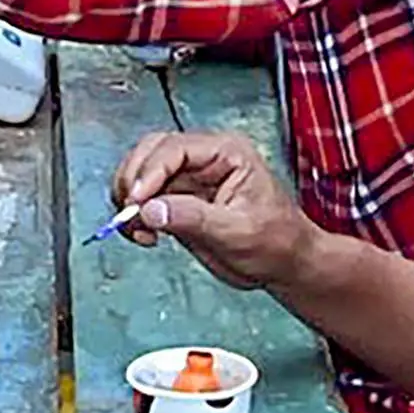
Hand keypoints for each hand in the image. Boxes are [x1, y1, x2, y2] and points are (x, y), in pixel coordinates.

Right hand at [107, 134, 325, 298]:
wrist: (284, 264)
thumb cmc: (277, 241)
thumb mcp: (237, 231)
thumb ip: (193, 218)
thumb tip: (151, 209)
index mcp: (227, 152)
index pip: (176, 148)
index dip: (150, 172)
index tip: (137, 200)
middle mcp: (204, 160)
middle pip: (151, 153)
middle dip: (133, 181)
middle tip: (129, 213)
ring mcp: (189, 180)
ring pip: (141, 175)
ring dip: (130, 200)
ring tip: (137, 229)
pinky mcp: (178, 202)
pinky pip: (145, 200)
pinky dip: (134, 216)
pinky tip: (144, 235)